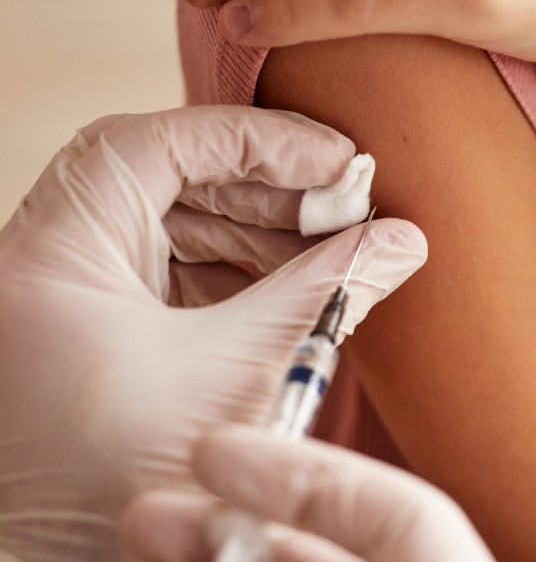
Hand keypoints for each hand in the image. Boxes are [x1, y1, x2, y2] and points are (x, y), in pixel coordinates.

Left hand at [0, 106, 426, 559]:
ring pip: (163, 227)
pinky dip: (228, 275)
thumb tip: (402, 242)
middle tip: (347, 205)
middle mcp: (41, 270)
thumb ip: (327, 292)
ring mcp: (60, 305)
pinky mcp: (87, 339)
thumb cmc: (126, 487)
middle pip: (160, 180)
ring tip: (330, 248)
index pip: (150, 146)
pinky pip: (160, 276)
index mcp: (51, 261)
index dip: (253, 140)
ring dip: (253, 232)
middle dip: (264, 189)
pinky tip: (289, 287)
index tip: (334, 159)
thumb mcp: (244, 374)